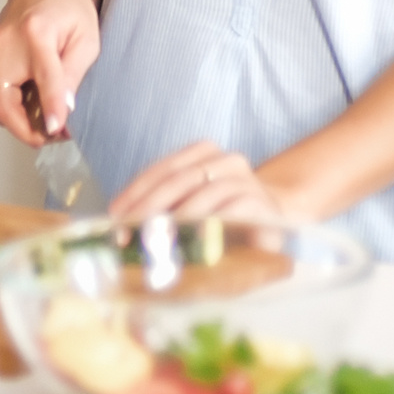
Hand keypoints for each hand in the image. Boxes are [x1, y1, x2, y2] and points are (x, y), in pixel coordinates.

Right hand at [0, 0, 99, 147]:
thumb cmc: (69, 7)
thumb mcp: (86, 41)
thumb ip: (73, 77)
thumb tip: (63, 111)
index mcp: (36, 34)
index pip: (43, 81)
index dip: (51, 109)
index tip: (56, 131)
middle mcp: (5, 42)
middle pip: (3, 103)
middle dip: (26, 130)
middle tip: (51, 136)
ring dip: (20, 119)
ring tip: (47, 117)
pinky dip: (12, 104)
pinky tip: (33, 101)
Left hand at [108, 141, 306, 225]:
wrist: (280, 221)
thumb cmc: (227, 217)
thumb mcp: (194, 206)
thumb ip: (165, 207)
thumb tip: (121, 226)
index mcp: (204, 154)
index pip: (162, 168)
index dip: (135, 190)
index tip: (114, 214)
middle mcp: (226, 161)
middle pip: (179, 178)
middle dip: (149, 205)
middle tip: (127, 230)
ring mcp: (245, 180)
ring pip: (204, 192)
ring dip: (176, 217)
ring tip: (154, 237)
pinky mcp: (261, 204)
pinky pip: (231, 211)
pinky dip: (209, 224)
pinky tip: (192, 239)